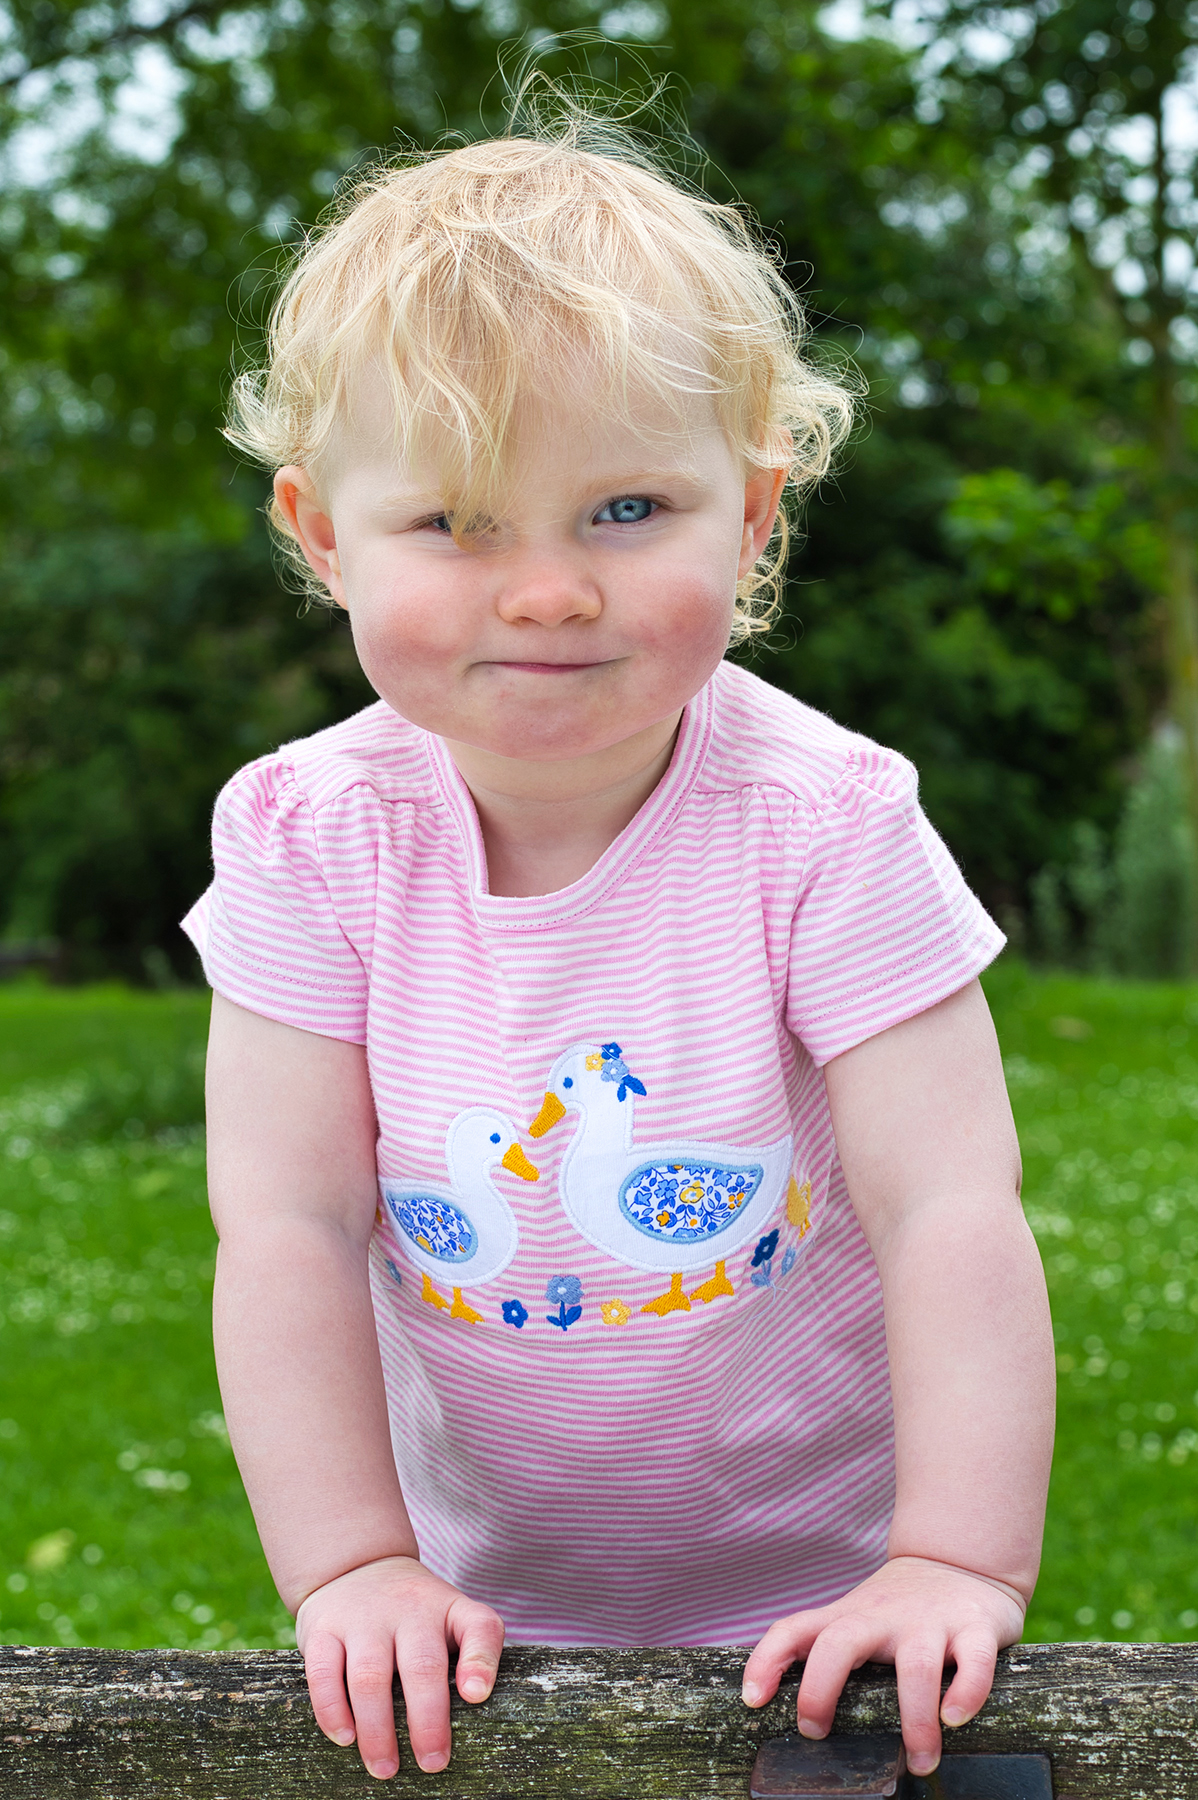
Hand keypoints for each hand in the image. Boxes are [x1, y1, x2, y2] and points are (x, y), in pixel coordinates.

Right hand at [295, 1554, 504, 1779]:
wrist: (355, 1565)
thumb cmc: (414, 1610)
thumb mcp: (451, 1614)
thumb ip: (474, 1649)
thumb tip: (476, 1697)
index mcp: (447, 1608)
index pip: (478, 1626)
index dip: (481, 1661)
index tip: (476, 1697)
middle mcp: (408, 1609)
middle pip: (422, 1666)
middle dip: (427, 1721)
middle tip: (432, 1763)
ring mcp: (363, 1618)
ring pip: (370, 1676)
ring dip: (378, 1730)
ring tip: (385, 1767)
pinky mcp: (323, 1630)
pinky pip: (323, 1673)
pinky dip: (333, 1710)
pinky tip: (345, 1737)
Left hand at [740, 1556, 1026, 1776]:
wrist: (961, 1561)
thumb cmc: (900, 1609)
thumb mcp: (857, 1620)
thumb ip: (829, 1654)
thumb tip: (799, 1720)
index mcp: (849, 1617)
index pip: (794, 1629)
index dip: (766, 1660)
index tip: (752, 1700)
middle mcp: (884, 1616)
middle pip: (841, 1642)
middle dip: (820, 1687)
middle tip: (815, 1733)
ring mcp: (930, 1621)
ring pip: (916, 1665)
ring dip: (916, 1719)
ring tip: (919, 1760)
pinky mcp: (975, 1628)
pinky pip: (974, 1662)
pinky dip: (966, 1693)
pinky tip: (955, 1718)